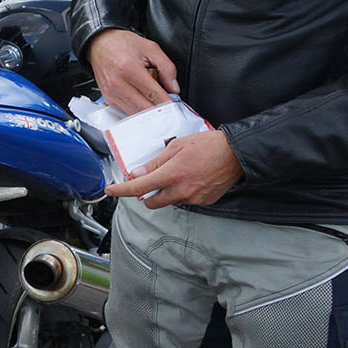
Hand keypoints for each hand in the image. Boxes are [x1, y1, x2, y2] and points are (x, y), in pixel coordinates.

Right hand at [87, 29, 179, 113]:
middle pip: (145, 109)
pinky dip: (138, 109)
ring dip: (149, 110)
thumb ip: (167, 68)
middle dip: (160, 109)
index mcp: (129, 69)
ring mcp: (112, 94)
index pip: (154, 95)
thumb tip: (174, 88)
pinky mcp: (109, 99)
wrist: (100, 44)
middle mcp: (118, 84)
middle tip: (168, 104)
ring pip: (137, 114)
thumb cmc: (122, 44)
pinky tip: (142, 98)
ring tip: (152, 96)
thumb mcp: (151, 48)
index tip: (176, 107)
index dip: (168, 103)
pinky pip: (128, 112)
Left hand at [106, 129, 241, 208]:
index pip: (138, 188)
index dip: (121, 191)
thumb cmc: (209, 145)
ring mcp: (193, 199)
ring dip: (166, 192)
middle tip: (152, 179)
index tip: (111, 190)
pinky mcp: (204, 202)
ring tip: (179, 173)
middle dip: (146, 194)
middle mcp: (181, 191)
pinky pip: (185, 201)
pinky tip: (191, 178)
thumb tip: (137, 173)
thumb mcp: (176, 147)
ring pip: (169, 201)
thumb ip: (155, 163)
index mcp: (171, 175)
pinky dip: (182, 192)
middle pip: (151, 202)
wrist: (236, 154)